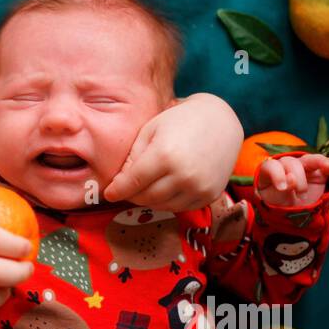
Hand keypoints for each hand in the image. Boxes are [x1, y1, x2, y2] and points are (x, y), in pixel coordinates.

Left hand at [103, 93, 243, 209]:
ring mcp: (199, 187)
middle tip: (126, 188)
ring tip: (145, 186)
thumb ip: (132, 158)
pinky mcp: (210, 195)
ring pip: (162, 205)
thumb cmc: (179, 121)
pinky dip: (168, 201)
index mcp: (165, 155)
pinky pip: (180, 207)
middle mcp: (184, 175)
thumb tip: (118, 183)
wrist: (220, 121)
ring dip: (149, 199)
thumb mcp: (150, 130)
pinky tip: (165, 188)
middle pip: (146, 197)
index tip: (108, 193)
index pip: (133, 182)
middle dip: (132, 195)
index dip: (117, 190)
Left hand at [256, 153, 328, 206]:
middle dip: (297, 177)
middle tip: (300, 193)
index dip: (277, 175)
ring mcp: (305, 168)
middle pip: (293, 162)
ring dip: (321, 162)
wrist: (291, 214)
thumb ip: (281, 191)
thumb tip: (290, 181)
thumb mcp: (274, 202)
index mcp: (271, 172)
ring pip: (312, 160)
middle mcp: (287, 166)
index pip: (272, 166)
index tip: (283, 188)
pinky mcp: (320, 173)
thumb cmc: (279, 206)